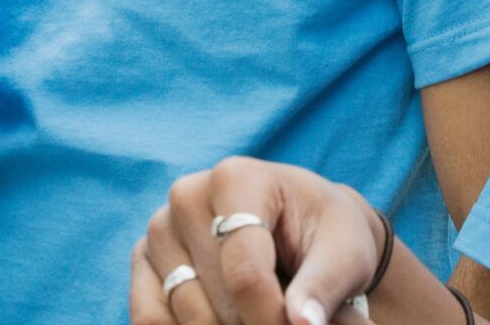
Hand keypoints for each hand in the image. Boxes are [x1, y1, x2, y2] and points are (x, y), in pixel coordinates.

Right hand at [129, 158, 383, 324]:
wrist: (303, 229)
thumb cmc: (328, 236)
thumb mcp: (346, 254)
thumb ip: (325, 286)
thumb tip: (303, 323)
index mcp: (235, 178)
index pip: (245, 272)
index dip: (272, 317)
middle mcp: (187, 196)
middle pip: (215, 300)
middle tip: (286, 319)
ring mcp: (160, 229)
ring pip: (184, 313)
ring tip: (261, 311)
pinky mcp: (143, 259)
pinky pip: (149, 316)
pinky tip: (222, 319)